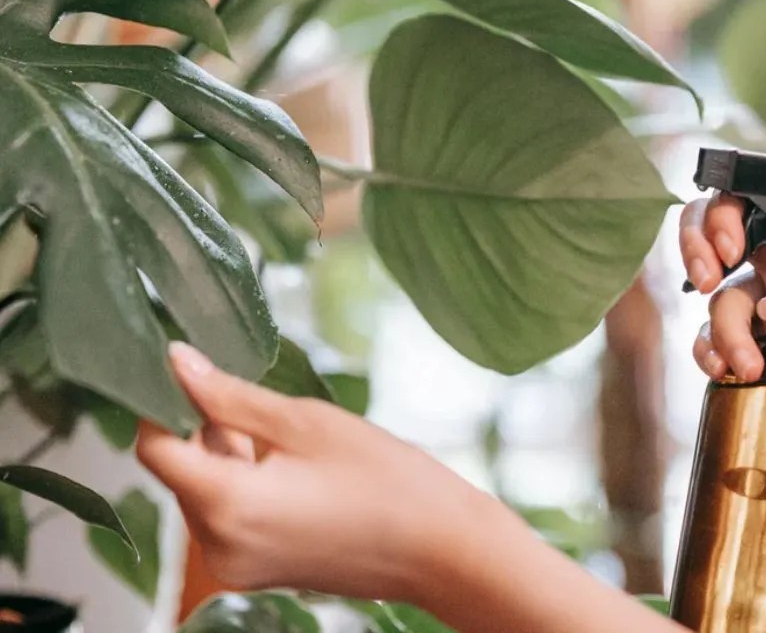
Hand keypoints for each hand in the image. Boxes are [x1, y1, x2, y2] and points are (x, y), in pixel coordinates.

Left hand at [137, 342, 498, 601]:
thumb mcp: (306, 423)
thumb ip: (231, 396)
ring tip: (294, 442)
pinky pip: (229, 518)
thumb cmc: (386, 480)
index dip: (164, 406)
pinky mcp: (258, 572)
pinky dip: (247, 487)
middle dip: (208, 431)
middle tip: (264, 404)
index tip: (192, 374)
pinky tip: (297, 471)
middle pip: (181, 471)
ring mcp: (238, 566)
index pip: (155, 449)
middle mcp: (220, 547)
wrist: (440, 548)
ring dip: (230, 458)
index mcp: (227, 505)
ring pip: (205, 492)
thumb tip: (177, 362)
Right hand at [679, 194, 765, 418]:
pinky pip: (715, 344)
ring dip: (716, 329)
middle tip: (711, 284)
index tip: (731, 249)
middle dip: (698, 254)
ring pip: (717, 302)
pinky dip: (708, 354)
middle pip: (717, 242)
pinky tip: (723, 372)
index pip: (751, 201)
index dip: (722, 215)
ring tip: (742, 365)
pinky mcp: (764, 352)